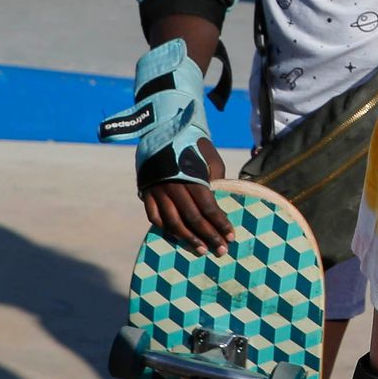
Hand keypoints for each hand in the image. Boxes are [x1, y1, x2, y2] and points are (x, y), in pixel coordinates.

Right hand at [101, 41, 233, 253]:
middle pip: (193, 218)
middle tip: (221, 251)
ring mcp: (158, 190)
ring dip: (188, 238)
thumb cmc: (192, 144)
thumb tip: (223, 201)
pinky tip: (176, 237)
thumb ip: (216, 178)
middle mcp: (174, 185)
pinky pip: (154, 216)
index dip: (220, 223)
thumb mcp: (209, 157)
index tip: (231, 236)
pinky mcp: (146, 191)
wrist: (162, 127)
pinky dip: (165, 228)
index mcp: (191, 176)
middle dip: (208, 236)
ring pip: (173, 221)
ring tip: (201, 251)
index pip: (208, 206)